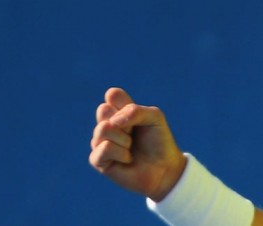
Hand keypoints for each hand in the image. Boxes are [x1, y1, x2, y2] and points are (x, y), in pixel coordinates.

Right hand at [89, 87, 186, 201]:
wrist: (164, 168)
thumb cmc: (159, 141)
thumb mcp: (155, 118)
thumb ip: (135, 111)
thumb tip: (112, 122)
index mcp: (119, 110)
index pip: (112, 95)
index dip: (125, 104)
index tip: (139, 116)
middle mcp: (107, 123)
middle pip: (103, 110)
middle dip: (125, 122)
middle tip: (134, 133)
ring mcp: (100, 141)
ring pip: (103, 129)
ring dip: (124, 139)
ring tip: (131, 147)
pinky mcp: (97, 159)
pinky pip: (104, 148)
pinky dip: (121, 153)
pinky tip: (127, 159)